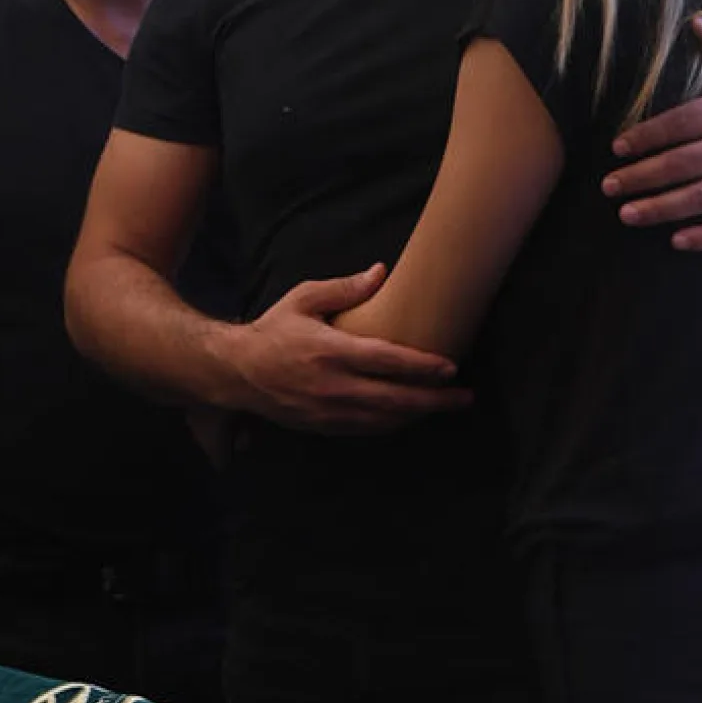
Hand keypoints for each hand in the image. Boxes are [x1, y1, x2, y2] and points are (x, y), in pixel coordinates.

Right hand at [227, 265, 470, 433]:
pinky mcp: (324, 427)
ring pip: (384, 420)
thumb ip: (343, 288)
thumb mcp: (303, 299)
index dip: (421, 366)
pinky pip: (367, 430)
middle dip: (433, 400)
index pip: (386, 361)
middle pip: (394, 399)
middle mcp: (333, 386)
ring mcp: (329, 411)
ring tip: (445, 406)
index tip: (450, 367)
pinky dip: (393, 424)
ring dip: (418, 415)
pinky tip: (410, 416)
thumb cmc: (273, 330)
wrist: (237, 372)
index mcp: (330, 351)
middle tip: (464, 397)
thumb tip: (381, 272)